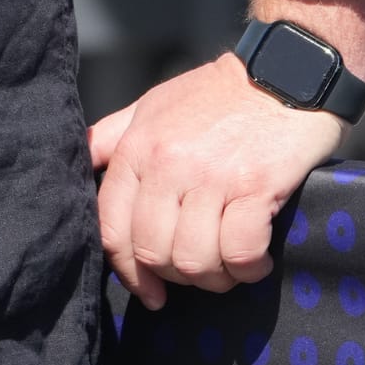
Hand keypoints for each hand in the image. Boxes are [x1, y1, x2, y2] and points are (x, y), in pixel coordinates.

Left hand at [89, 53, 337, 308]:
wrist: (283, 72)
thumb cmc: (214, 96)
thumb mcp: (151, 107)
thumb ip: (113, 139)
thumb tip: (80, 167)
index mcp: (136, 149)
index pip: (111, 228)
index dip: (128, 271)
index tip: (149, 292)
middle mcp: (167, 164)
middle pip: (153, 252)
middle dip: (176, 276)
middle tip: (200, 272)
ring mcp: (211, 176)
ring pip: (194, 260)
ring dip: (215, 277)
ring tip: (230, 265)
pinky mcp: (255, 185)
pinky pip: (240, 252)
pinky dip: (249, 268)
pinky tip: (257, 260)